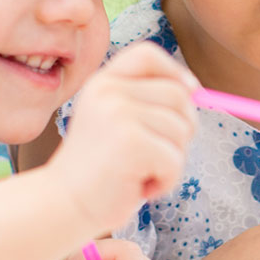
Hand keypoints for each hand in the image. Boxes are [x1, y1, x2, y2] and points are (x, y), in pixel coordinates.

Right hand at [51, 42, 197, 229]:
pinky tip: (139, 187)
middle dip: (183, 129)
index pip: (148, 54)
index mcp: (102, 82)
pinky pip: (175, 159)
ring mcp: (119, 114)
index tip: (191, 93)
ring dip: (172, 160)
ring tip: (140, 173)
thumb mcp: (116, 123)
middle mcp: (108, 90)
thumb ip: (146, 103)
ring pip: (182, 130)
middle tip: (159, 155)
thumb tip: (196, 92)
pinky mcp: (132, 142)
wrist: (63, 205)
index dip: (175, 72)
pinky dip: (166, 181)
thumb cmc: (99, 171)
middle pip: (178, 95)